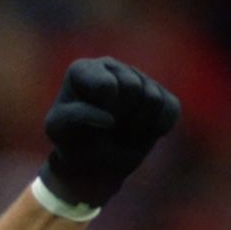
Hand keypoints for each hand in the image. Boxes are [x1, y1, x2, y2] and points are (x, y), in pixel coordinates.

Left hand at [40, 57, 179, 210]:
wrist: (93, 163)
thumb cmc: (72, 141)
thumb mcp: (59, 130)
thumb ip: (75, 117)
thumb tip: (110, 119)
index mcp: (82, 70)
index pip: (106, 85)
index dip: (105, 111)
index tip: (91, 124)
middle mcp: (111, 66)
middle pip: (133, 87)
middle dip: (121, 119)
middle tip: (108, 133)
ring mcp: (138, 78)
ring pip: (152, 99)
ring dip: (137, 127)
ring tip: (121, 134)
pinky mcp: (161, 94)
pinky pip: (171, 109)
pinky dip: (157, 129)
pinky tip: (141, 133)